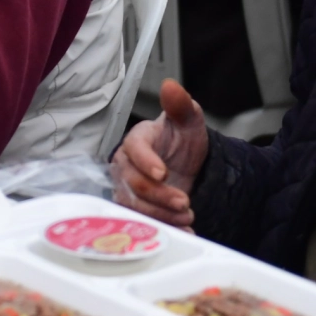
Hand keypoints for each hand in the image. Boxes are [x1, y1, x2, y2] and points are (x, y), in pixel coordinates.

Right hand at [110, 78, 209, 226]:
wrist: (186, 165)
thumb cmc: (182, 140)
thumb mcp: (189, 120)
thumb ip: (181, 105)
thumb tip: (171, 86)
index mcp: (137, 139)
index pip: (134, 149)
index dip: (146, 162)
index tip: (163, 173)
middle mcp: (126, 164)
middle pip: (133, 183)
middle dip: (160, 196)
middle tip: (185, 202)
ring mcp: (127, 186)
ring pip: (135, 205)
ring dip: (162, 215)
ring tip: (187, 216)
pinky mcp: (134, 206)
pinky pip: (141, 221)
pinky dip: (163, 228)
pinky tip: (183, 230)